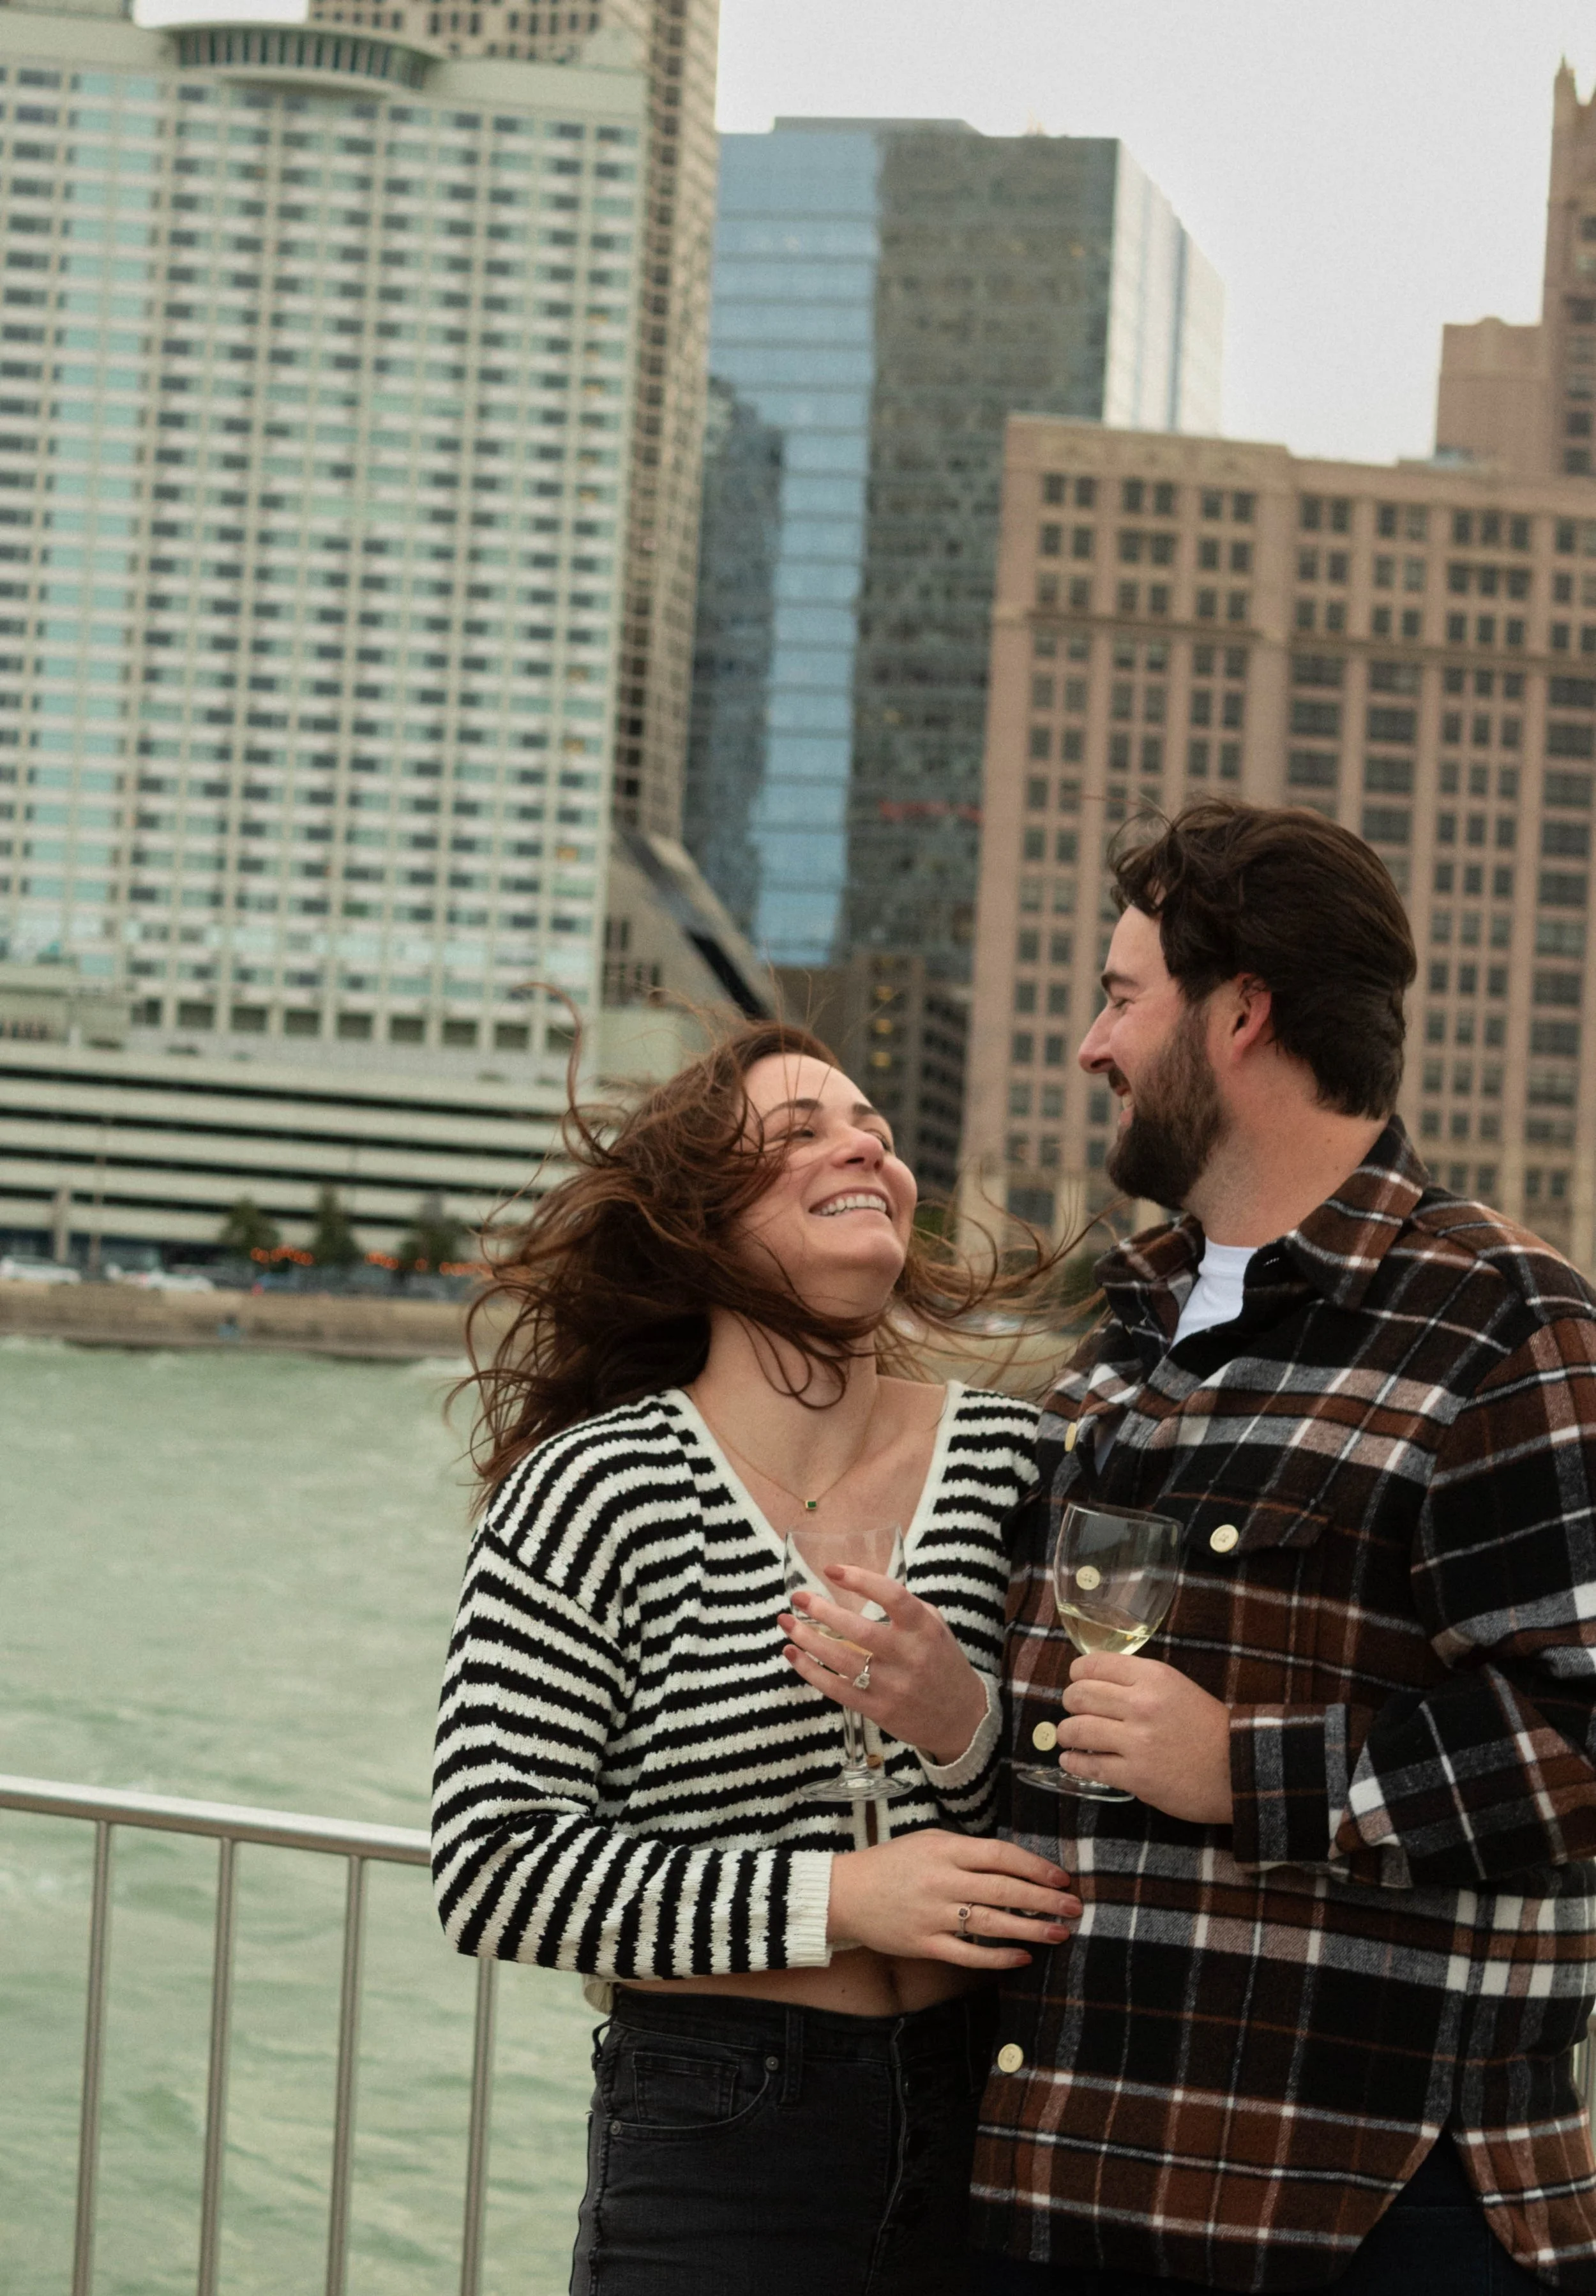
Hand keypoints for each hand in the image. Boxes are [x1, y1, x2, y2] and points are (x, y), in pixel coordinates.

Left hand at [780, 1566, 989, 1765]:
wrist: (961, 1718)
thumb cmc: (942, 1663)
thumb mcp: (936, 1627)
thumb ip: (906, 1607)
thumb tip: (862, 1585)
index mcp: (924, 1629)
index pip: (892, 1596)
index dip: (859, 1579)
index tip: (831, 1570)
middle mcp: (908, 1656)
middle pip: (858, 1630)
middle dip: (822, 1611)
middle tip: (799, 1597)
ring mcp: (892, 1686)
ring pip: (841, 1660)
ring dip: (808, 1640)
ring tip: (786, 1623)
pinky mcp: (878, 1710)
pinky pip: (836, 1689)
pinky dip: (810, 1671)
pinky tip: (793, 1655)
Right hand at [827, 1828, 1080, 1969]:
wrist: (845, 1894)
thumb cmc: (890, 1863)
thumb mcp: (927, 1841)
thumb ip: (965, 1851)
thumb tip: (1011, 1864)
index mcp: (944, 1849)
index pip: (999, 1855)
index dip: (1034, 1866)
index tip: (1060, 1877)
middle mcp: (941, 1881)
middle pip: (1003, 1890)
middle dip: (1043, 1898)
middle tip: (1073, 1905)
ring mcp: (932, 1915)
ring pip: (991, 1923)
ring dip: (1031, 1928)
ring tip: (1060, 1932)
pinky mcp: (924, 1944)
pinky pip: (969, 1953)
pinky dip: (998, 1957)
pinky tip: (1023, 1956)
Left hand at [1060, 1653, 1233, 1823]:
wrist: (1239, 1769)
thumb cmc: (1209, 1728)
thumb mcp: (1177, 1687)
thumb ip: (1140, 1682)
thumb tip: (1097, 1682)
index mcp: (1153, 1676)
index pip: (1093, 1664)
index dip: (1078, 1674)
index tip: (1077, 1682)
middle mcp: (1141, 1704)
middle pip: (1079, 1695)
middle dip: (1069, 1703)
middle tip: (1073, 1710)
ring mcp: (1137, 1741)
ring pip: (1077, 1729)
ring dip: (1066, 1733)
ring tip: (1069, 1737)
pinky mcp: (1135, 1776)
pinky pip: (1089, 1765)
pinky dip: (1074, 1762)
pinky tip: (1072, 1760)